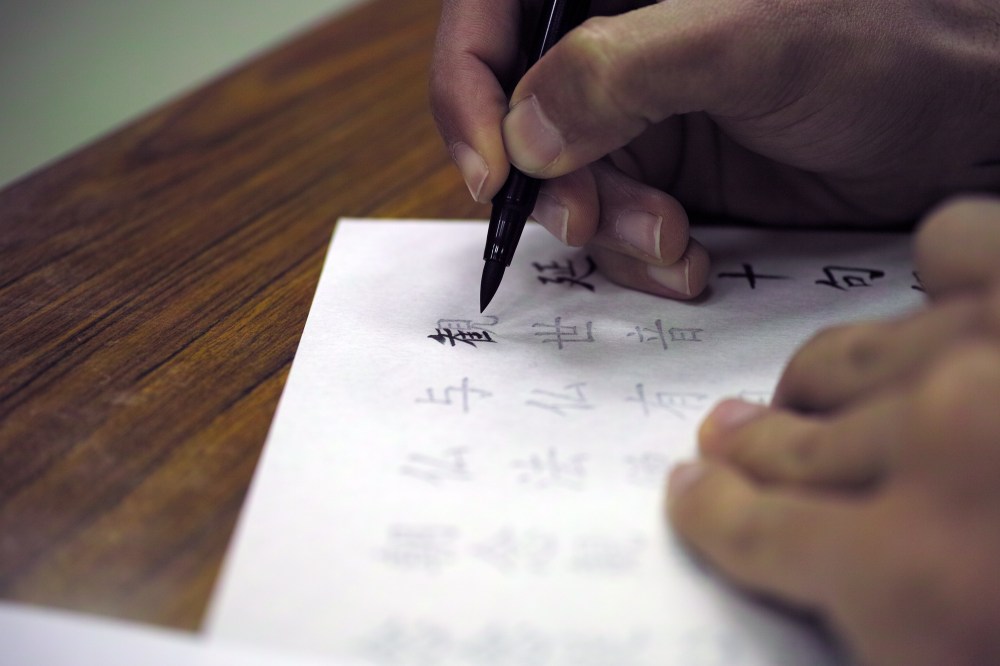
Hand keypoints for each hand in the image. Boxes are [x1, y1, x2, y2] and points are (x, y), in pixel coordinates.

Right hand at [429, 0, 999, 298]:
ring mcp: (643, 115)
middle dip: (550, 184)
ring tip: (671, 242)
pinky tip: (689, 259)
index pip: (493, 19)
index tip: (491, 173)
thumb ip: (624, 72)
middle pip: (518, 119)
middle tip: (594, 223)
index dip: (467, 92)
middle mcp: (617, 45)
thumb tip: (523, 134)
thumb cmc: (892, 35)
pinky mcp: (677, 175)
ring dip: (604, 231)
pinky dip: (639, 255)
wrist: (969, 112)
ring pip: (565, 185)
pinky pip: (617, 226)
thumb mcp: (750, 39)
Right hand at [667, 196, 999, 665]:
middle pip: (788, 442)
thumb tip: (815, 598)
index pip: (750, 531)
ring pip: (849, 356)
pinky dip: (939, 275)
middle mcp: (944, 442)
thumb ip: (865, 608)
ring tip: (823, 395)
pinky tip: (943, 302)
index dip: (713, 516)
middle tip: (736, 440)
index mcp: (918, 576)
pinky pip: (952, 249)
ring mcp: (993, 352)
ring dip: (830, 384)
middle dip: (756, 450)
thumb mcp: (943, 647)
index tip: (694, 495)